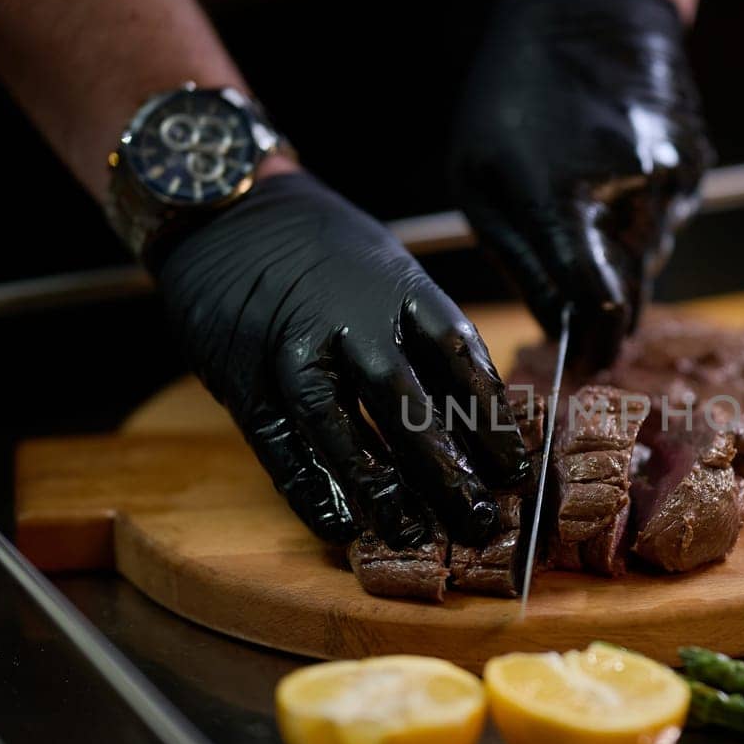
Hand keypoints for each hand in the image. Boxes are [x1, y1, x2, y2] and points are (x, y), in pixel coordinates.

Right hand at [157, 171, 530, 546]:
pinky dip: (308, 486)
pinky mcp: (242, 378)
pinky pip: (278, 442)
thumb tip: (480, 415)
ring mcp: (290, 349)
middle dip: (446, 468)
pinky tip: (339, 524)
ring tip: (412, 533)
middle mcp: (348, 319)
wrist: (227, 210)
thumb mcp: (392, 271)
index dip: (490, 418)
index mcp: (399, 289)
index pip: (457, 356)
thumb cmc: (329, 254)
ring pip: (337, 425)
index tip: (515, 469)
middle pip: (404, 401)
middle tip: (478, 521)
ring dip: (378, 486)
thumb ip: (427, 336)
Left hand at [450, 0, 712, 368]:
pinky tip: (613, 175)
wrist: (591, 9)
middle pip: (632, 297)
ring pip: (651, 259)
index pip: (600, 310)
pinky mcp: (693, 167)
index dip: (595, 349)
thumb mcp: (480, 179)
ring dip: (621, 259)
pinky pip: (668, 220)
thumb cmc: (514, 96)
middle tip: (580, 310)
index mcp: (564, 203)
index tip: (583, 369)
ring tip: (585, 207)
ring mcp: (670, 181)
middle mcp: (628, 198)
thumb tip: (556, 326)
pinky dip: (642, 217)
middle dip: (607, 313)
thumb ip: (521, 261)